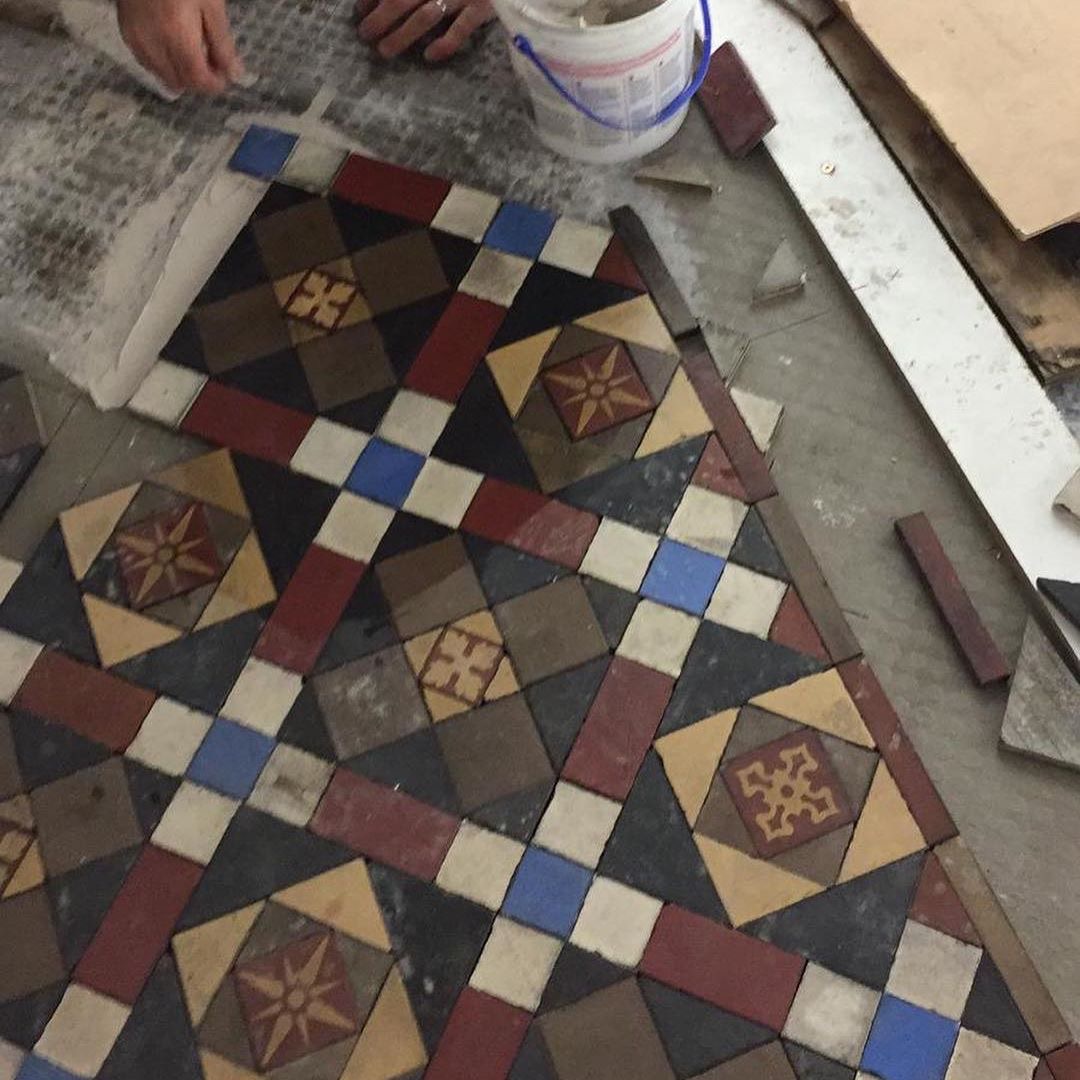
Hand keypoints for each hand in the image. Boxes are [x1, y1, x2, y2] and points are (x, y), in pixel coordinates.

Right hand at [117, 0, 244, 93]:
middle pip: (181, 82)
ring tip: (194, 52)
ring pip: (163, 76)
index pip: (197, 80)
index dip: (214, 85)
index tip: (225, 75)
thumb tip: (234, 75)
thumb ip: (222, 44)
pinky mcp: (126, 33)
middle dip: (200, 80)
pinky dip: (164, 64)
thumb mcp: (211, 6)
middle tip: (212, 62)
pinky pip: (148, 62)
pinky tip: (173, 48)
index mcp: (178, 38)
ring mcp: (136, 40)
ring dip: (182, 74)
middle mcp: (154, 45)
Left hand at [356, 0, 492, 61]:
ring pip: (426, 15)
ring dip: (403, 34)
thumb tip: (376, 1)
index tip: (360, 10)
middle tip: (365, 35)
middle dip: (380, 17)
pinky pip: (463, 28)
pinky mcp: (483, 8)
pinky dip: (446, 43)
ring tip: (385, 51)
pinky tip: (429, 56)